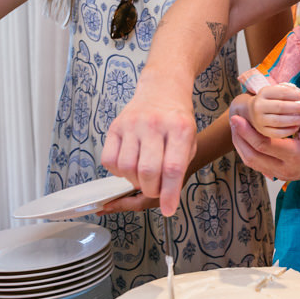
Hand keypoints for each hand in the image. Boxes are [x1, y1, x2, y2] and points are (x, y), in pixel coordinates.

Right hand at [103, 87, 196, 217]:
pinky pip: (109, 160)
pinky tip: (129, 166)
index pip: (173, 168)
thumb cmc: (177, 119)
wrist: (163, 88)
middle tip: (156, 190)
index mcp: (180, 128)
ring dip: (134, 182)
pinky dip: (118, 172)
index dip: (169, 194)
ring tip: (144, 177)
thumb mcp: (190, 140)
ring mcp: (132, 124)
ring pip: (127, 168)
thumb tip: (166, 199)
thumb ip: (179, 167)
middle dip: (152, 189)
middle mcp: (154, 124)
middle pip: (148, 171)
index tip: (168, 210)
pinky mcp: (115, 126)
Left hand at [231, 113, 299, 180]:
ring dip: (242, 147)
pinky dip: (250, 153)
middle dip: (239, 139)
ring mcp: (284, 175)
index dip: (247, 131)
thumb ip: (295, 119)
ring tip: (235, 130)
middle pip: (253, 157)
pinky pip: (260, 166)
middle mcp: (287, 168)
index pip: (264, 144)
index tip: (237, 118)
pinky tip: (246, 141)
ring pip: (254, 164)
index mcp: (296, 154)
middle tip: (232, 122)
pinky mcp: (283, 175)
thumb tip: (275, 112)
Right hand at [250, 83, 299, 137]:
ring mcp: (259, 119)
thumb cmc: (272, 100)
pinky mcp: (262, 131)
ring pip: (279, 120)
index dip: (297, 95)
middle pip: (281, 106)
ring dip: (295, 120)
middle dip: (298, 108)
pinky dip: (288, 131)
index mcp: (264, 92)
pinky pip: (276, 133)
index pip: (283, 92)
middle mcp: (258, 106)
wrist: (252, 111)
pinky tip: (297, 127)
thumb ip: (291, 93)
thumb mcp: (278, 92)